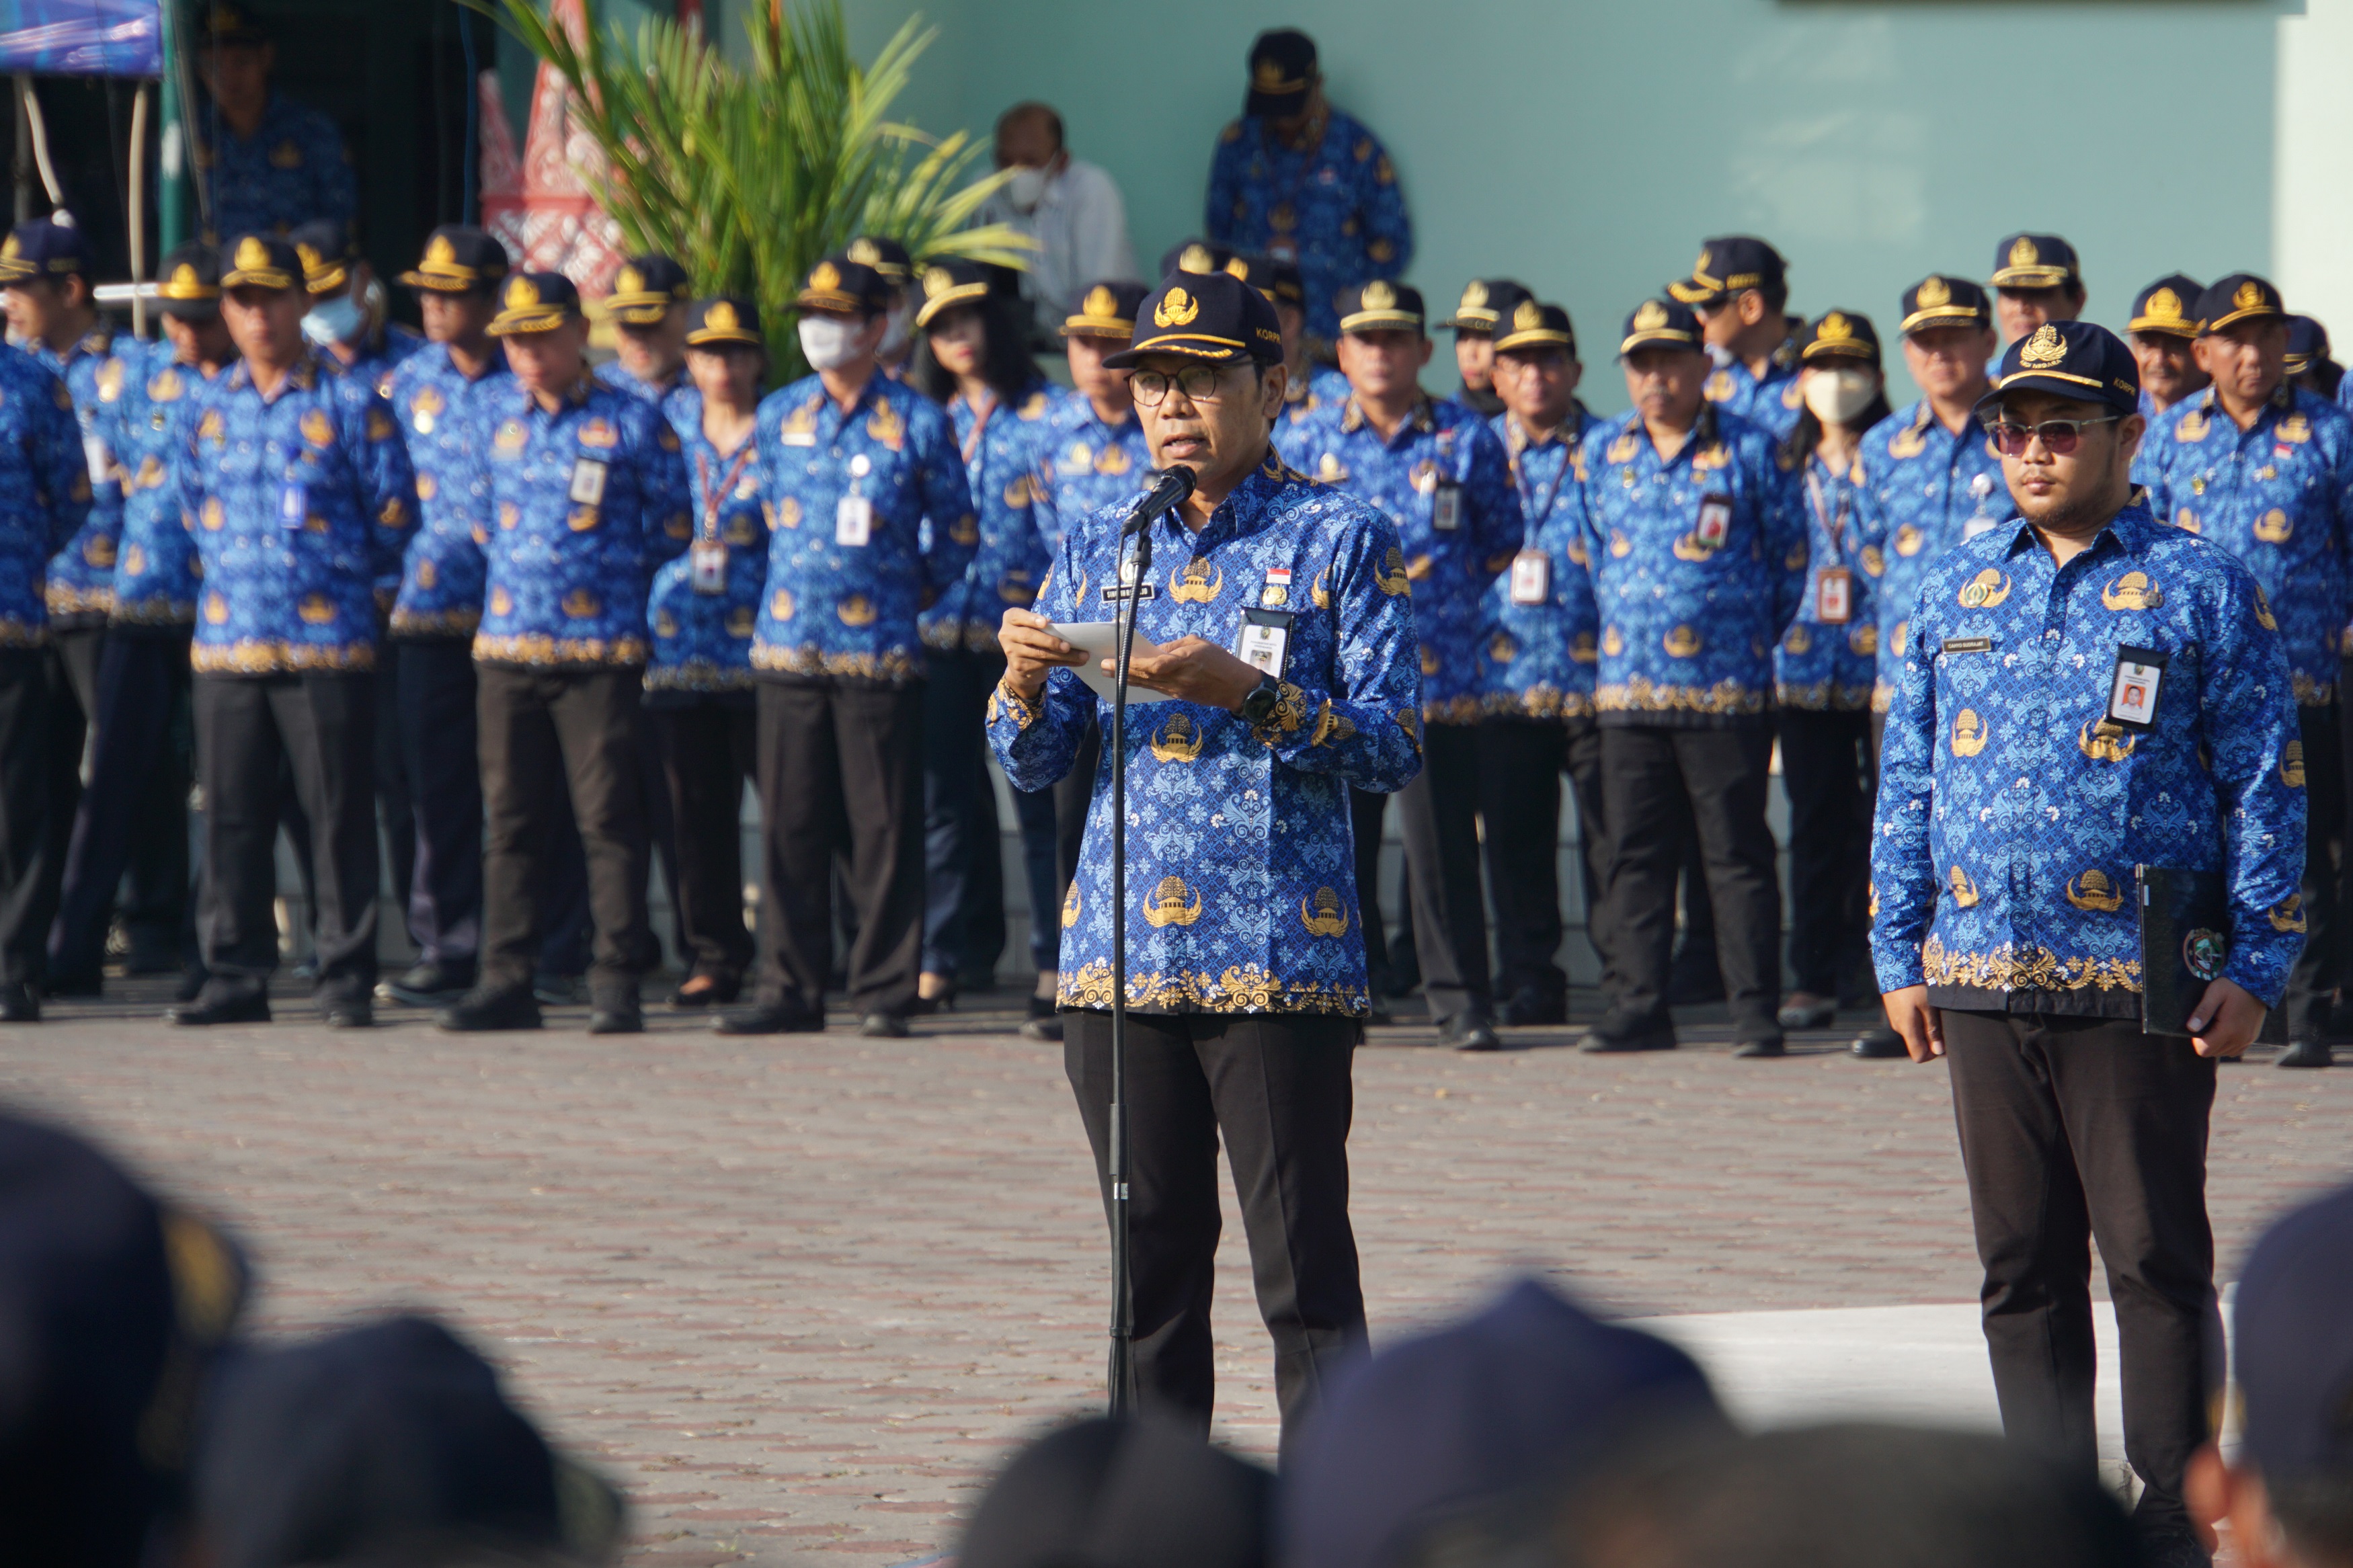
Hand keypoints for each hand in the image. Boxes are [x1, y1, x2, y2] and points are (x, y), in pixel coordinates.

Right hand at [998, 608, 1085, 700]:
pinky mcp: (1020, 666)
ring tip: (1081, 655)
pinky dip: (1063, 662)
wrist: (1020, 666)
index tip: (1046, 623)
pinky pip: (1044, 664)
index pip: (1017, 616)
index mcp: (1011, 619)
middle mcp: (1006, 634)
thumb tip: (1064, 630)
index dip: (1031, 619)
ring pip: (1040, 653)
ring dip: (1063, 655)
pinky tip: (1076, 661)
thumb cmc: (1032, 639)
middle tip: (1068, 645)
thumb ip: (1043, 626)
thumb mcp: (1035, 628)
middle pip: (1028, 636)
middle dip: (1050, 641)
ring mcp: (1011, 652)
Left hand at [1118, 635, 1264, 710]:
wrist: (1238, 688)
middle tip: (1104, 667)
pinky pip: (1156, 689)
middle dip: (1122, 672)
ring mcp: (1178, 691)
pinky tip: (1131, 679)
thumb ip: (1175, 646)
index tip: (1117, 659)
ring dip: (1128, 679)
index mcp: (1185, 662)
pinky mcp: (1180, 696)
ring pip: (1148, 685)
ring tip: (1111, 673)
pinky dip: (1142, 683)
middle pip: (1145, 678)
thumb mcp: (1199, 643)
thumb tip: (1156, 651)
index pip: (1153, 666)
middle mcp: (1178, 680)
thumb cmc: (1222, 661)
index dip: (1133, 664)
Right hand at [1881, 984, 1944, 1061]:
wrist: (1894, 967)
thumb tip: (1938, 1051)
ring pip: (1913, 1032)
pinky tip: (1922, 1003)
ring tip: (1931, 1009)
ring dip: (1924, 1027)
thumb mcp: (1928, 1007)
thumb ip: (1932, 1029)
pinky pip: (1908, 1023)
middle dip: (1931, 1039)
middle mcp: (1899, 1028)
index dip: (1932, 1054)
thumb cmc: (1914, 987)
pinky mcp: (1894, 1011)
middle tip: (1941, 1021)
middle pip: (1917, 1044)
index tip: (1943, 1040)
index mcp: (1907, 1029)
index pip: (1919, 1056)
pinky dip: (1917, 1019)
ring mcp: (1895, 1019)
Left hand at [2186, 977, 2262, 1058]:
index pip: (2205, 1050)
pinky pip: (2236, 1050)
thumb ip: (2203, 1011)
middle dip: (2206, 1042)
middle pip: (2214, 1053)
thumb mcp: (2214, 994)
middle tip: (2208, 1023)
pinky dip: (2228, 1045)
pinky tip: (2226, 1031)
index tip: (2199, 1026)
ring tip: (2217, 1025)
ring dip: (2217, 1044)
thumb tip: (2191, 1028)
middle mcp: (2240, 1039)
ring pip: (2225, 1052)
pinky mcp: (2253, 1037)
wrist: (2259, 983)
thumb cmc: (2232, 986)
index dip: (2197, 1041)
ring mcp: (2248, 1039)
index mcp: (2228, 1030)